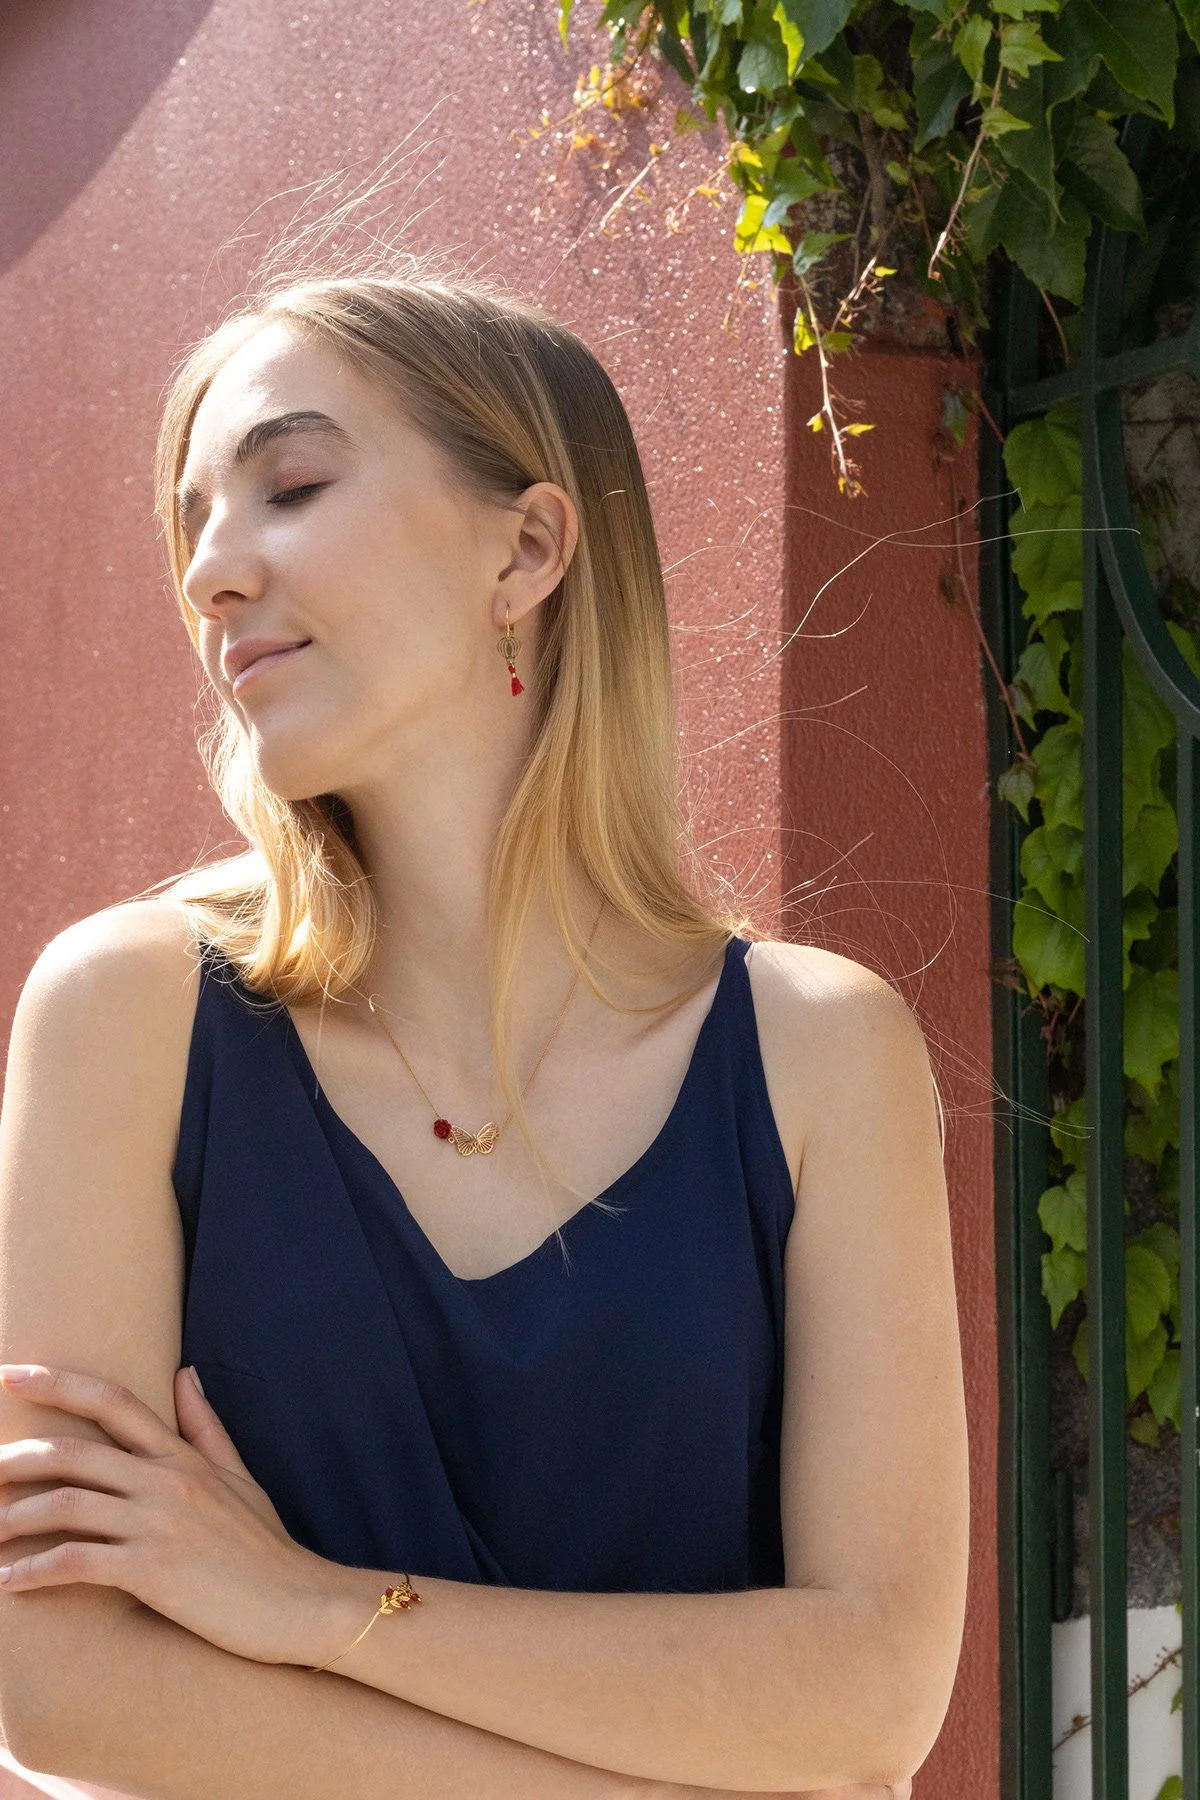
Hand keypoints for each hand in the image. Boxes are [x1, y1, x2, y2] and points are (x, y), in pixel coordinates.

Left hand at [0, 1362, 341, 1664]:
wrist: (299, 1601)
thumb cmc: (266, 1545)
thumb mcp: (238, 1476)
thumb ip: (204, 1426)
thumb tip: (185, 1373)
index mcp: (180, 1455)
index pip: (113, 1401)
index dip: (58, 1383)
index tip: (12, 1374)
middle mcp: (165, 1480)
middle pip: (72, 1453)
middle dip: (15, 1458)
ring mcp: (157, 1523)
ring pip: (66, 1505)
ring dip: (14, 1519)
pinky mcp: (150, 1570)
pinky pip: (76, 1562)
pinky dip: (33, 1571)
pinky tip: (7, 1582)